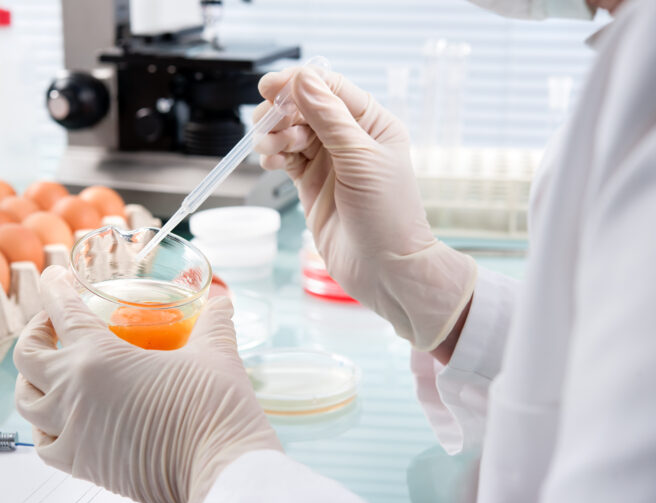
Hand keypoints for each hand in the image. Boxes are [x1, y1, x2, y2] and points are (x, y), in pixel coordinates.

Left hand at [13, 266, 280, 502]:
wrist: (220, 469)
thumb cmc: (215, 411)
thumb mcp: (215, 353)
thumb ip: (213, 321)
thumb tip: (222, 301)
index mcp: (100, 358)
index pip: (63, 311)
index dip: (54, 288)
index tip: (54, 277)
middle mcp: (74, 393)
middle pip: (27, 356)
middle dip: (36, 332)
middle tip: (54, 324)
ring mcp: (73, 432)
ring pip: (26, 401)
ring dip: (32, 378)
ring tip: (51, 370)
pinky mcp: (82, 465)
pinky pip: (44, 443)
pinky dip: (45, 424)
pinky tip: (62, 418)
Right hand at [254, 67, 476, 349]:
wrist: (384, 268)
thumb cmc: (387, 215)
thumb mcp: (361, 159)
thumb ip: (330, 118)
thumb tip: (303, 78)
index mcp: (371, 123)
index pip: (330, 87)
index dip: (298, 82)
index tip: (269, 87)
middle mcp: (349, 138)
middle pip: (304, 106)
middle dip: (282, 112)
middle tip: (270, 128)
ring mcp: (328, 161)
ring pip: (290, 131)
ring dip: (274, 135)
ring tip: (273, 151)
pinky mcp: (311, 183)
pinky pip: (285, 157)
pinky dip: (273, 155)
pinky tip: (273, 163)